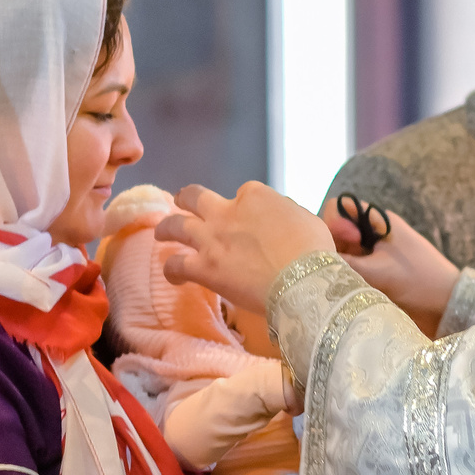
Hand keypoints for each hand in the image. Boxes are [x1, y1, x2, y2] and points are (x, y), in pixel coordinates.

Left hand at [156, 183, 332, 313]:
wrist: (303, 280)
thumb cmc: (314, 252)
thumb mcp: (306, 219)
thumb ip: (286, 214)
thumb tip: (279, 219)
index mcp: (256, 195)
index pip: (244, 193)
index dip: (244, 207)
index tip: (249, 220)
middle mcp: (228, 211)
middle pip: (196, 197)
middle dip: (187, 198)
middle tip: (183, 202)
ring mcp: (212, 239)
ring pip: (176, 225)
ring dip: (166, 227)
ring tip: (161, 232)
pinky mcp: (204, 267)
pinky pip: (176, 264)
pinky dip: (172, 268)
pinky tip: (173, 274)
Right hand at [324, 198, 458, 337]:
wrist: (449, 306)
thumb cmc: (420, 282)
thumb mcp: (378, 273)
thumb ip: (345, 264)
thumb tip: (312, 261)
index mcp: (379, 220)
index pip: (339, 208)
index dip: (333, 223)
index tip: (346, 244)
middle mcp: (375, 231)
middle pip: (337, 231)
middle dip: (333, 248)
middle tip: (342, 269)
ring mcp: (376, 251)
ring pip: (343, 251)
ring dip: (340, 265)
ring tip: (349, 282)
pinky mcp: (378, 270)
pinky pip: (353, 267)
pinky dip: (349, 276)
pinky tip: (352, 290)